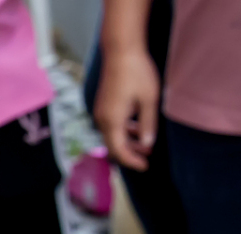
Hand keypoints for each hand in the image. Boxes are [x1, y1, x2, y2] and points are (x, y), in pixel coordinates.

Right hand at [94, 46, 159, 170]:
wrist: (121, 51)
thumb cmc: (137, 73)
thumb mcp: (149, 100)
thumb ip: (148, 124)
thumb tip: (147, 144)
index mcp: (112, 121)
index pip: (119, 150)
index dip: (132, 161)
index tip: (145, 166)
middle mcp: (102, 119)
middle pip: (114, 145)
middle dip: (130, 153)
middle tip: (148, 157)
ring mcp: (100, 112)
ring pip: (112, 135)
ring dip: (127, 142)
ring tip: (145, 143)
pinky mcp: (102, 105)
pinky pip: (111, 125)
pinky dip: (123, 131)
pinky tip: (136, 127)